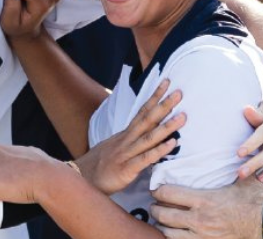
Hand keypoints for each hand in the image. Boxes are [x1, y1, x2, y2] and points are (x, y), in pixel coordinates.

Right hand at [77, 79, 184, 194]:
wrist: (79, 180)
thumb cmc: (100, 165)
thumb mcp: (115, 147)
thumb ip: (132, 139)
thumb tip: (149, 132)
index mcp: (125, 134)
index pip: (142, 111)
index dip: (154, 97)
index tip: (167, 82)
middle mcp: (127, 140)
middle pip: (147, 119)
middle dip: (164, 105)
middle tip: (179, 92)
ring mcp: (126, 153)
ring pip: (149, 137)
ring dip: (166, 126)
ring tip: (183, 117)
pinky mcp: (126, 169)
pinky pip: (145, 158)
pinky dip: (159, 150)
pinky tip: (172, 144)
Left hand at [152, 176, 262, 238]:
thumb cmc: (257, 200)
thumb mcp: (243, 179)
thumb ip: (233, 165)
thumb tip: (236, 147)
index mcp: (204, 199)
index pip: (169, 194)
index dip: (158, 190)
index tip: (156, 188)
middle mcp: (199, 219)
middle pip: (163, 215)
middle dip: (155, 209)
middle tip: (154, 204)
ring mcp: (201, 236)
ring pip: (168, 233)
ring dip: (162, 226)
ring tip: (161, 220)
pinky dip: (173, 238)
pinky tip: (173, 233)